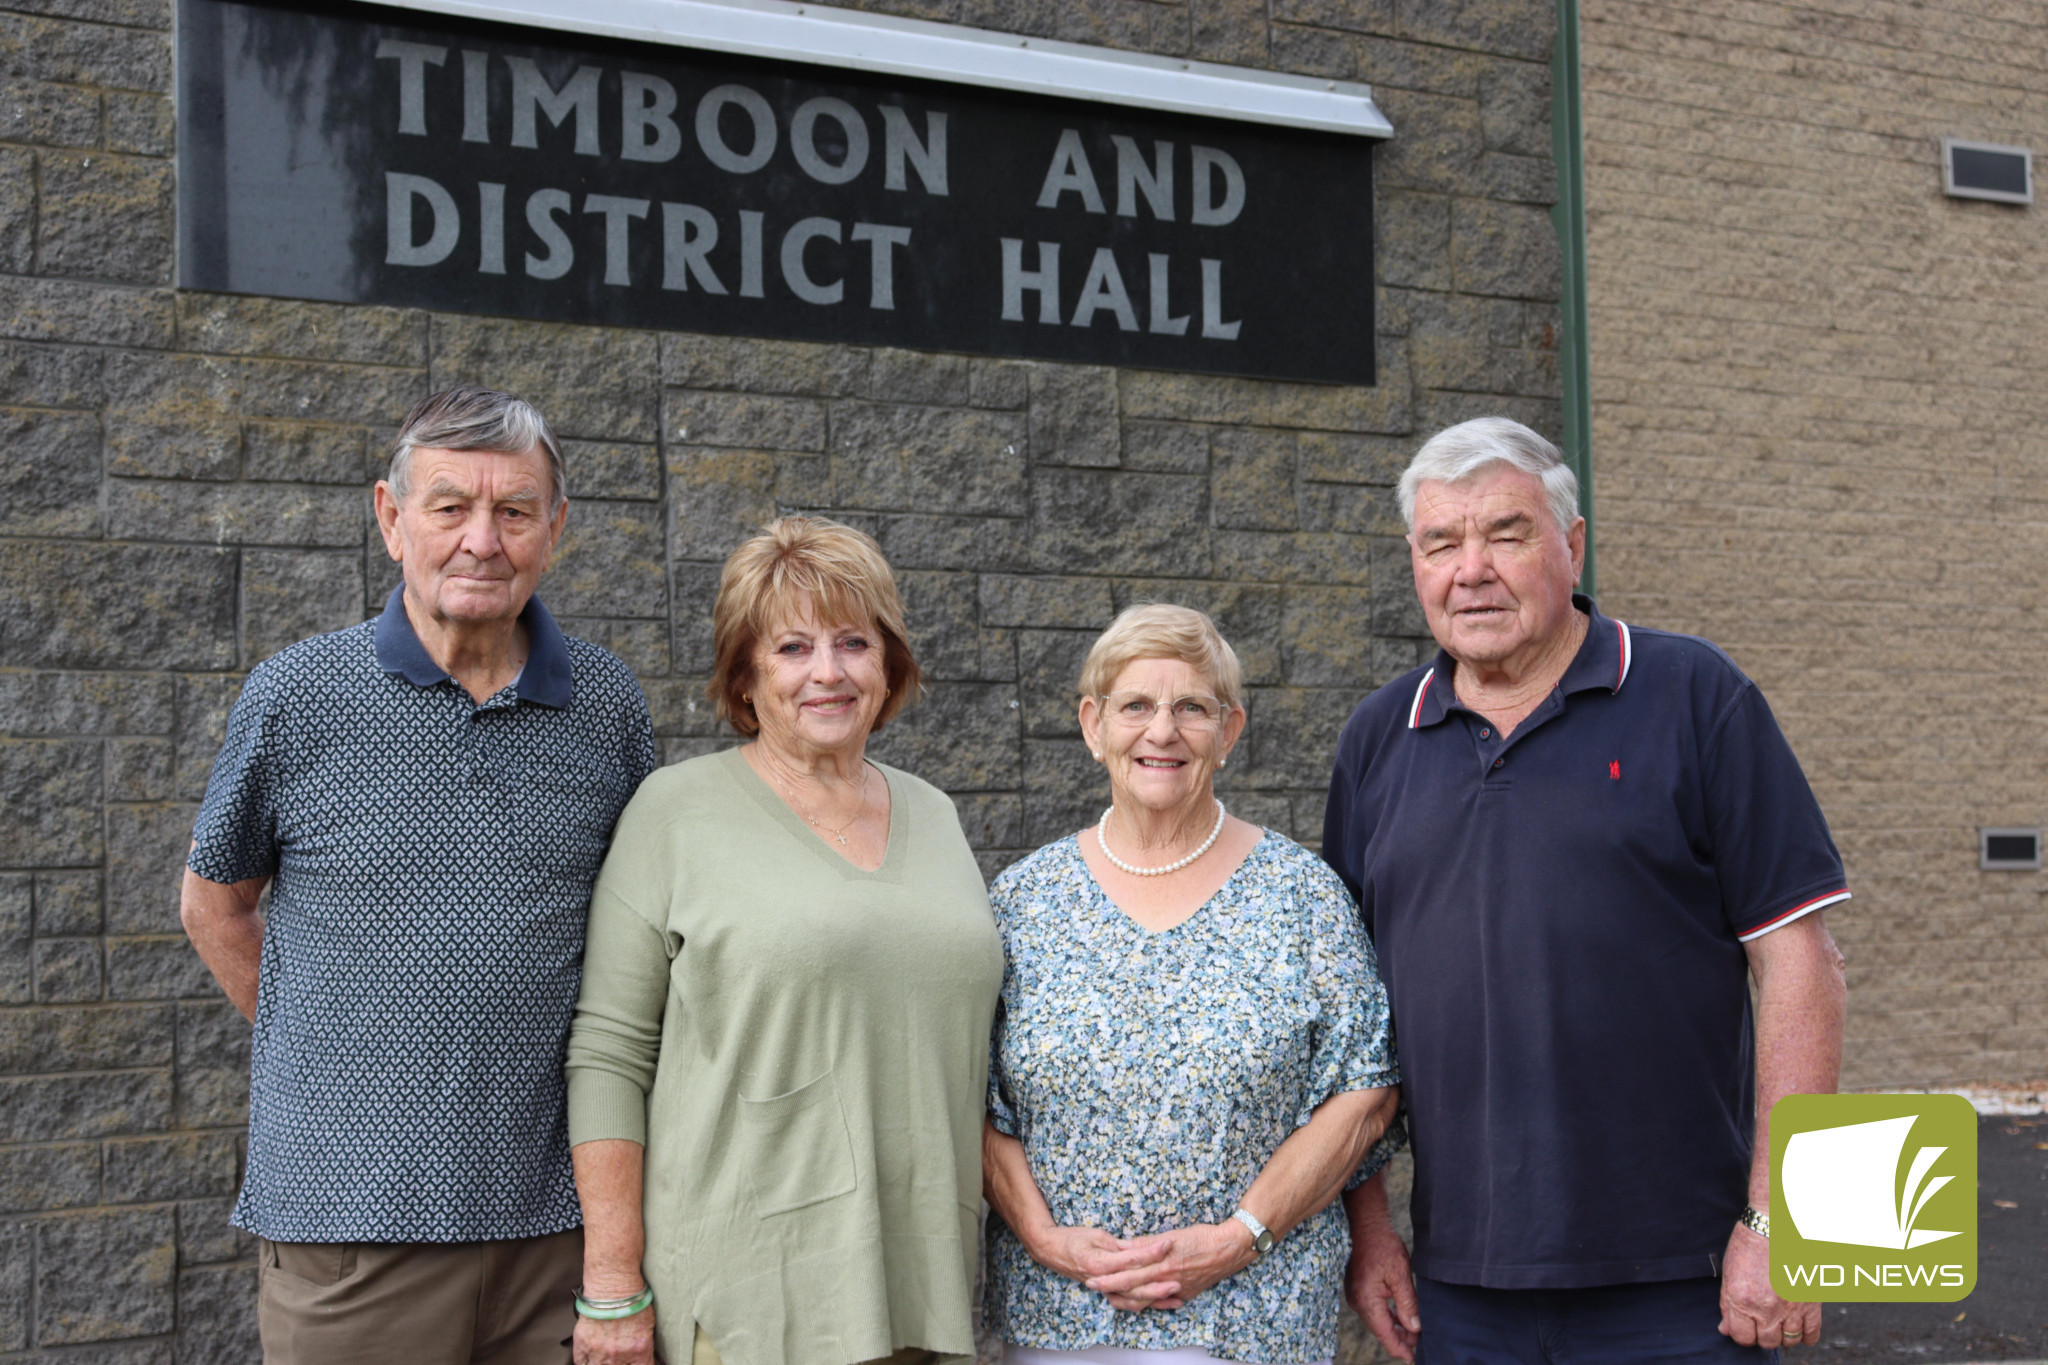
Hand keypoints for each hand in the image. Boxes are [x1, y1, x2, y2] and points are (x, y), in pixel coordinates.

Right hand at [572, 1303, 654, 1364]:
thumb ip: (643, 1346)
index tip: (638, 1363)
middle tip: (620, 1358)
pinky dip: (585, 1363)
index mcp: (639, 1350)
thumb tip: (643, 1356)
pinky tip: (591, 1359)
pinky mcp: (582, 1344)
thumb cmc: (632, 1298)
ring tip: (606, 1358)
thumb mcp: (648, 1325)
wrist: (613, 1284)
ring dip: (603, 1364)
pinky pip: (581, 1364)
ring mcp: (598, 1351)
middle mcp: (618, 1355)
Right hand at [1028, 1223, 1176, 1307]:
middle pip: (1135, 1284)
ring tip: (1176, 1296)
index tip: (1168, 1244)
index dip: (1151, 1252)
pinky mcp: (1105, 1291)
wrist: (1050, 1249)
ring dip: (1155, 1299)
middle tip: (1178, 1279)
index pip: (1131, 1259)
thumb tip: (1139, 1248)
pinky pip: (1126, 1302)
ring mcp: (1104, 1288)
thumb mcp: (1096, 1235)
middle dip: (1158, 1282)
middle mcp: (1102, 1279)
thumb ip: (1118, 1245)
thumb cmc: (1072, 1238)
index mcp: (1100, 1262)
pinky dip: (1144, 1303)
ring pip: (1132, 1298)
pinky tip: (1160, 1303)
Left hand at [1083, 1222, 1255, 1312]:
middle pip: (1132, 1288)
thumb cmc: (1202, 1236)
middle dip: (1110, 1288)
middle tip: (1092, 1286)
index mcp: (1162, 1263)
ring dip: (1125, 1298)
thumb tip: (1126, 1246)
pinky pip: (1161, 1302)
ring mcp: (1176, 1290)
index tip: (1092, 1275)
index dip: (1109, 1276)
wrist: (1229, 1249)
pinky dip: (1147, 1302)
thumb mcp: (1173, 1235)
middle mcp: (1166, 1279)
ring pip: (1144, 1298)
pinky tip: (1137, 1302)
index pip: (1128, 1273)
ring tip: (1110, 1296)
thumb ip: (1148, 1243)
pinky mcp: (1184, 1294)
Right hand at [1345, 1217, 1419, 1361]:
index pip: (1385, 1334)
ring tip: (1414, 1333)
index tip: (1414, 1358)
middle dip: (1400, 1339)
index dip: (1400, 1349)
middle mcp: (1358, 1303)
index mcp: (1367, 1301)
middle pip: (1380, 1330)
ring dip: (1395, 1328)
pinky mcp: (1358, 1290)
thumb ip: (1407, 1304)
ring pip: (1377, 1321)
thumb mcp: (1401, 1275)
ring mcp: (1356, 1297)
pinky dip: (1388, 1317)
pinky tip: (1401, 1318)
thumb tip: (1414, 1329)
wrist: (1366, 1225)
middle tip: (1419, 1344)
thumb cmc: (1382, 1245)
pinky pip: (1373, 1311)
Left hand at [1719, 1223, 1819, 1349]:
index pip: (1742, 1337)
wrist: (1774, 1226)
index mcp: (1743, 1301)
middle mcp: (1767, 1309)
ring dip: (1782, 1337)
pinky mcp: (1810, 1302)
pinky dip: (1806, 1337)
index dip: (1741, 1335)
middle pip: (1766, 1342)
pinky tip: (1799, 1331)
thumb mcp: (1729, 1274)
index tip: (1744, 1328)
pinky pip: (1812, 1332)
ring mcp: (1791, 1307)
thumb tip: (1725, 1330)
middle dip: (1761, 1337)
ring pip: (1789, 1340)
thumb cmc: (1748, 1246)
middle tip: (1760, 1325)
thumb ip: (1727, 1305)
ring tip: (1778, 1325)